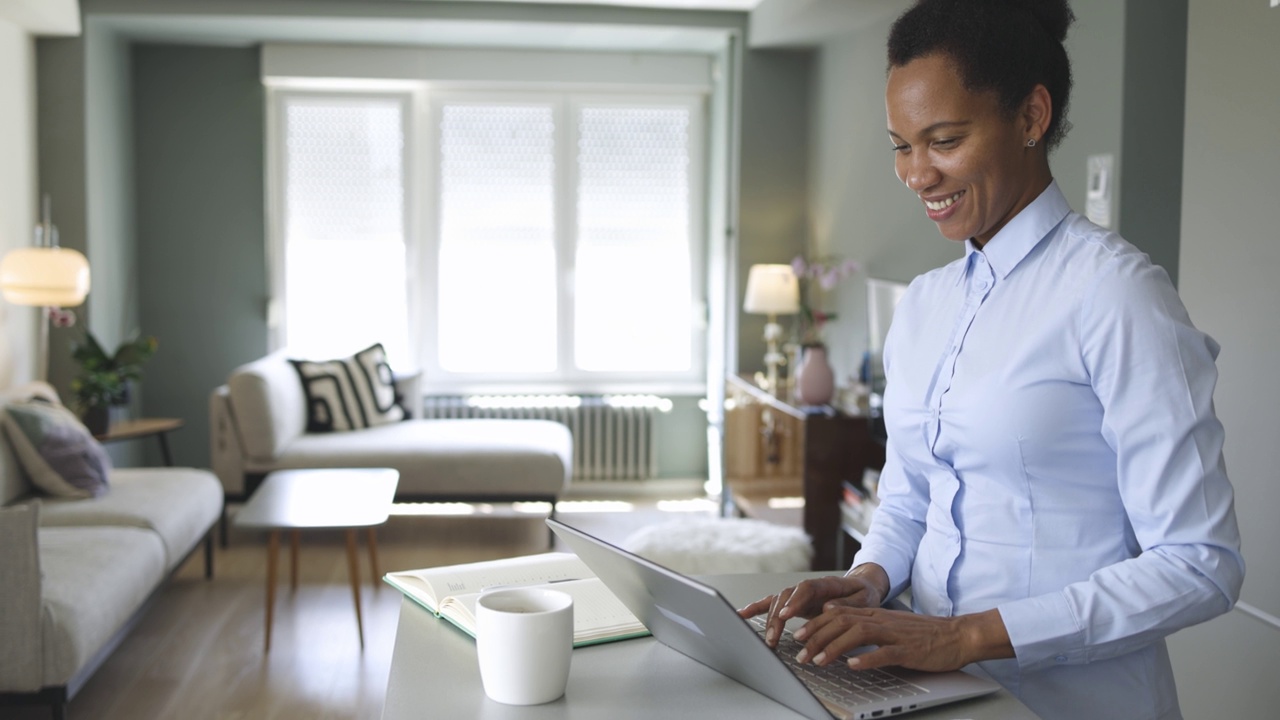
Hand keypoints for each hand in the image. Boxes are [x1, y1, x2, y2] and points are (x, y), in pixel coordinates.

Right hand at [737, 564, 887, 648]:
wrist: (862, 587)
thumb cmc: (864, 595)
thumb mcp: (865, 600)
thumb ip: (849, 604)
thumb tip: (828, 608)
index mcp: (826, 584)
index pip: (807, 588)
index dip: (795, 600)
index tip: (787, 614)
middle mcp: (808, 587)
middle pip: (787, 596)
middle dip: (778, 616)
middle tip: (774, 637)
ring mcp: (799, 594)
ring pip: (778, 601)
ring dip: (770, 619)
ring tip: (768, 640)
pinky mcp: (794, 602)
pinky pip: (772, 603)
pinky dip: (757, 608)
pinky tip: (743, 615)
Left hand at [791, 607, 1012, 672]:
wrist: (957, 635)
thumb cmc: (923, 634)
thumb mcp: (889, 624)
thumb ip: (865, 623)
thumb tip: (837, 623)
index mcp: (875, 615)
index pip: (837, 614)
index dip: (815, 624)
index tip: (798, 636)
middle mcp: (881, 620)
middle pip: (841, 622)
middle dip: (817, 637)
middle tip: (800, 653)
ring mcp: (894, 634)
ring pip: (857, 635)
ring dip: (834, 647)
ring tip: (818, 660)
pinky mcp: (908, 650)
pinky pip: (885, 653)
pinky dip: (866, 659)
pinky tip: (853, 666)